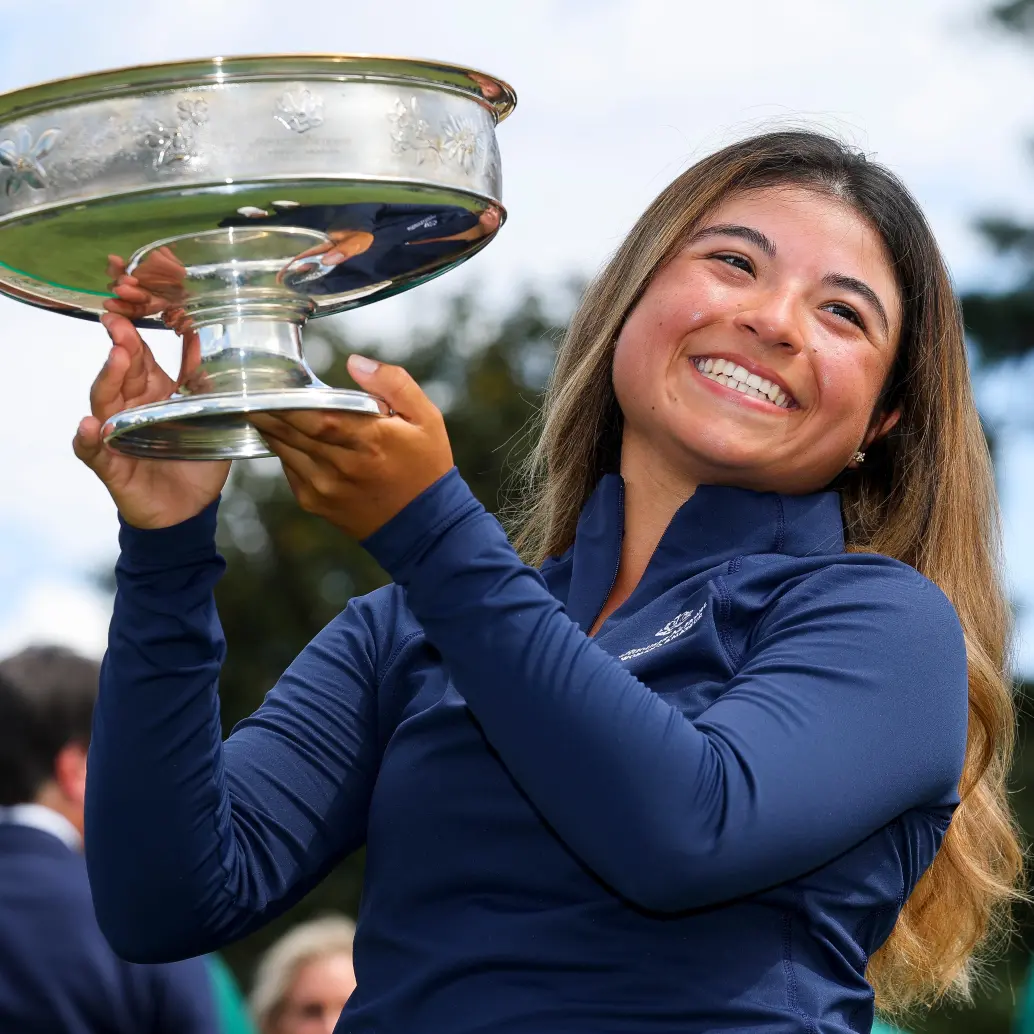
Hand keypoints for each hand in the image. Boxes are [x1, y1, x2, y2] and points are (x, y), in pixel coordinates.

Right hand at [72, 313, 230, 528]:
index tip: (131, 311)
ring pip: (104, 403)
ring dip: (107, 380)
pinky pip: (92, 450)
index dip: (135, 336)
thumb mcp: (213, 420)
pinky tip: (90, 426)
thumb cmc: (197, 462)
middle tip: (121, 325)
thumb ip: (210, 388)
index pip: (141, 359)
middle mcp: (130, 410)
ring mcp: (116, 436)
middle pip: (120, 374)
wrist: (189, 510)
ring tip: (116, 359)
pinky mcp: (111, 465)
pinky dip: (88, 438)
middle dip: (121, 348)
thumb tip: (216, 347)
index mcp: (154, 395)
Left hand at [249, 356, 453, 539]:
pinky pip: (289, 469)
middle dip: (266, 408)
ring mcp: (324, 487)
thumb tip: (355, 362)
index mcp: (369, 441)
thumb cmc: (426, 467)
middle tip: (252, 388)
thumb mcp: (426, 419)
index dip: (286, 401)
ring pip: (283, 449)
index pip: (315, 417)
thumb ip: (394, 384)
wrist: (425, 526)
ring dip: (270, 427)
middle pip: (289, 431)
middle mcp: (341, 466)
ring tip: (262, 405)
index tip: (268, 381)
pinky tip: (288, 435)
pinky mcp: (315, 502)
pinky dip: (285, 449)